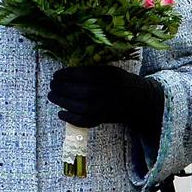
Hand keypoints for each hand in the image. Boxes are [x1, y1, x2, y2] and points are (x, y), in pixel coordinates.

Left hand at [47, 64, 164, 143]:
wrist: (140, 101)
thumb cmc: (120, 82)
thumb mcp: (110, 70)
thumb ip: (91, 70)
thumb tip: (66, 73)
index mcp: (108, 76)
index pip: (82, 75)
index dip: (66, 74)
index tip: (56, 74)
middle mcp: (107, 92)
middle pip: (78, 91)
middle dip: (61, 88)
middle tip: (52, 85)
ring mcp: (104, 107)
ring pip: (78, 107)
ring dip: (61, 101)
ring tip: (52, 96)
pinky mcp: (102, 119)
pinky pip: (83, 121)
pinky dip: (70, 118)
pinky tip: (60, 113)